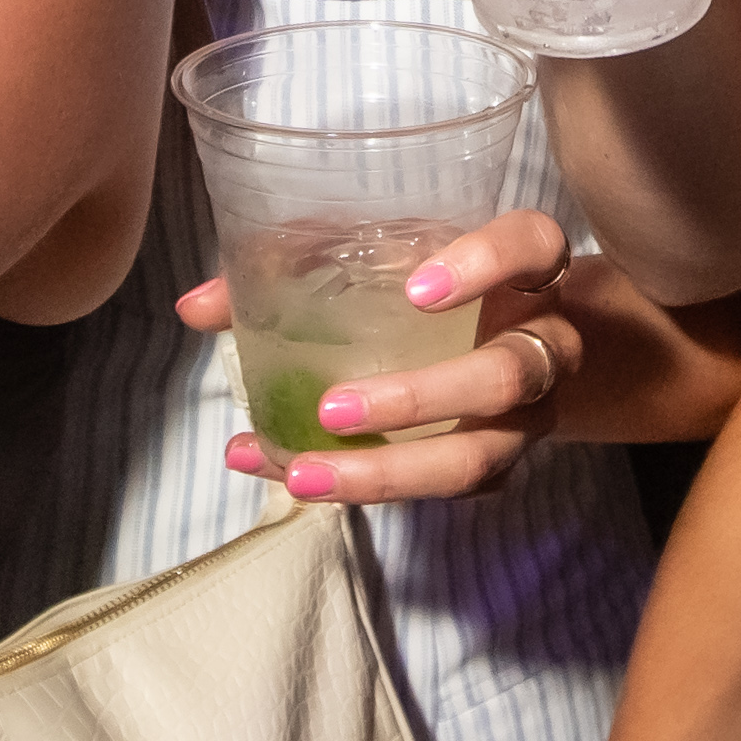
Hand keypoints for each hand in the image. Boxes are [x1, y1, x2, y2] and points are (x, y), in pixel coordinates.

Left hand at [180, 208, 578, 501]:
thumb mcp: (386, 250)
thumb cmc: (436, 276)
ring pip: (479, 457)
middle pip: (508, 375)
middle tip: (333, 408)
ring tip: (303, 472)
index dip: (484, 264)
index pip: (533, 248)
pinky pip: (442, 492)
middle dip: (419, 398)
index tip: (416, 287)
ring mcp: (529, 414)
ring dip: (388, 472)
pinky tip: (292, 475)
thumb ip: (299, 261)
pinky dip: (363, 486)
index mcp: (526, 266)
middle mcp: (544, 341)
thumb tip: (196, 305)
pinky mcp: (498, 463)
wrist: (515, 334)